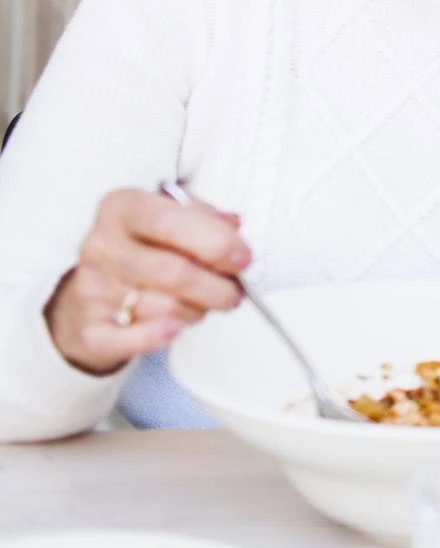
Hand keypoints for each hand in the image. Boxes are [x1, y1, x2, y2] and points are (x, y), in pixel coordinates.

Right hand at [44, 188, 249, 375]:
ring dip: (197, 311)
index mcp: (124, 207)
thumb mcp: (173, 216)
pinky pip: (126, 339)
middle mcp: (101, 244)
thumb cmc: (146, 246)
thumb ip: (206, 218)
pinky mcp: (88, 327)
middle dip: (216, 287)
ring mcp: (91, 287)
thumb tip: (233, 228)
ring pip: (161, 308)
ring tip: (203, 304)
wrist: (96, 286)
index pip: (170, 222)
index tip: (243, 258)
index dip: (214, 242)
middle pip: (171, 271)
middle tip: (235, 292)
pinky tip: (175, 329)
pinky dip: (156, 337)